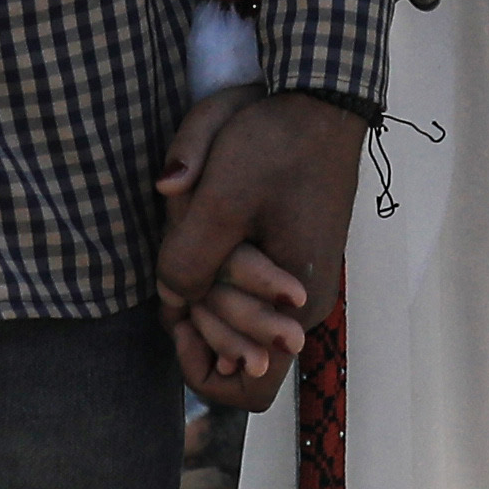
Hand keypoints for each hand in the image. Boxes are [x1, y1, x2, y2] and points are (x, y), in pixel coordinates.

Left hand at [154, 85, 369, 412]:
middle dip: (198, 316)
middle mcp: (303, 305)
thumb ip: (187, 260)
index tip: (179, 316)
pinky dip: (214, 270)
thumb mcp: (223, 198)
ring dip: (203, 286)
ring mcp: (297, 282)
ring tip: (188, 234)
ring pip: (234, 316)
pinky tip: (197, 237)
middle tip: (180, 264)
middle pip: (236, 354)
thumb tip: (169, 299)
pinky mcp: (288, 258)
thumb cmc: (277, 144)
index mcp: (297, 304)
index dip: (200, 365)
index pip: (248, 388)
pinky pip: (242, 289)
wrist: (320, 99)